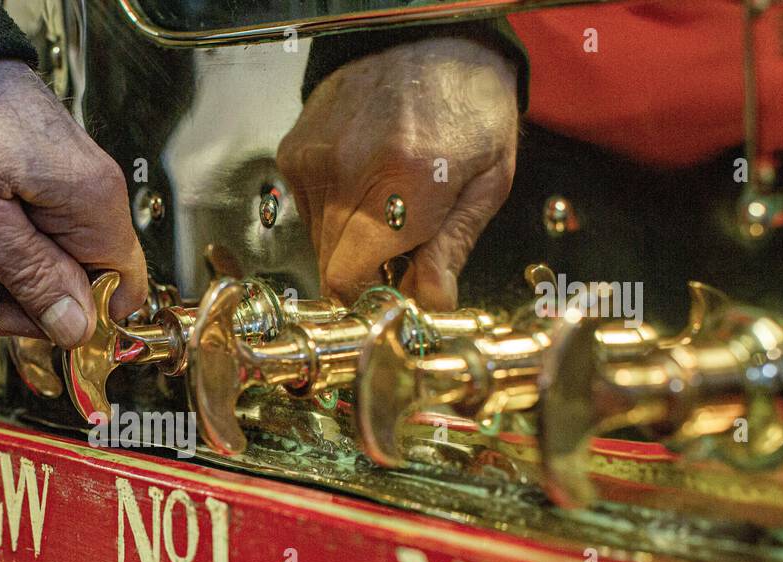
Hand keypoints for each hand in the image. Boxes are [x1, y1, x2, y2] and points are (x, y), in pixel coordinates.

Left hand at [0, 59, 146, 346]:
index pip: (116, 295)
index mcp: (91, 205)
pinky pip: (11, 246)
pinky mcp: (34, 193)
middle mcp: (87, 201)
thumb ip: (30, 278)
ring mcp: (60, 197)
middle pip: (63, 292)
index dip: (64, 318)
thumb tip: (77, 328)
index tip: (11, 310)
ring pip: (27, 274)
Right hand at [277, 37, 517, 310]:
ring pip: (316, 241)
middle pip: (330, 265)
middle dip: (362, 272)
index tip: (389, 293)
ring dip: (347, 240)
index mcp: (404, 184)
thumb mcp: (487, 181)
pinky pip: (305, 209)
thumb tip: (431, 302)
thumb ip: (452, 247)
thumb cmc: (469, 105)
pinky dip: (331, 210)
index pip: (348, 278)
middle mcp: (348, 173)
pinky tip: (362, 181)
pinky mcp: (295, 151)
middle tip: (396, 253)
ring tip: (383, 206)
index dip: (367, 297)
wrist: (431, 37)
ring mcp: (314, 160)